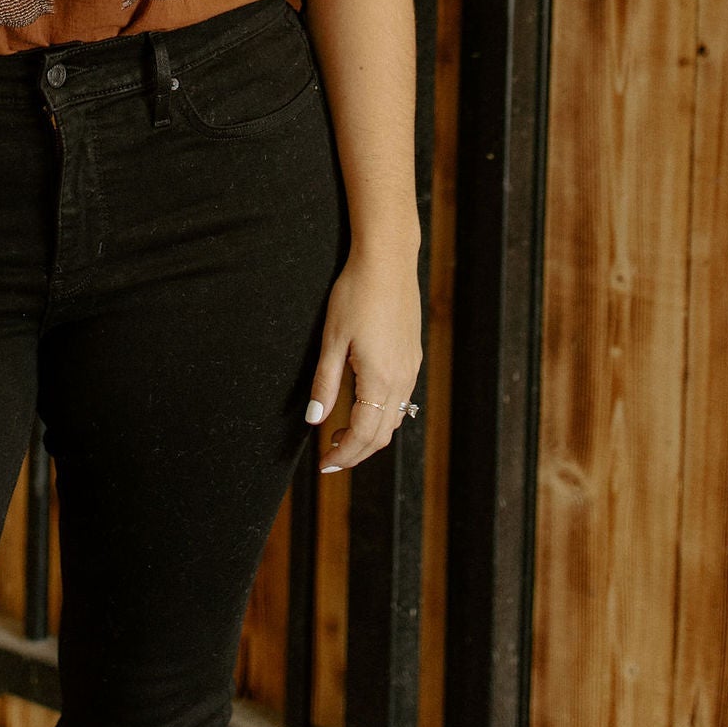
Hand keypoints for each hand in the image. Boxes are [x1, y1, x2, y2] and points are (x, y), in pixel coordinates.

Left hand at [305, 246, 422, 472]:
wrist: (388, 261)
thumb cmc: (355, 295)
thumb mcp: (332, 339)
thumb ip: (325, 383)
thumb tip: (315, 420)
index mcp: (380, 379)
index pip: (364, 435)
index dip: (344, 455)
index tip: (324, 465)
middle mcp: (402, 379)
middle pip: (382, 435)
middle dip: (356, 452)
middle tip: (330, 459)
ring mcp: (411, 368)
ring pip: (394, 419)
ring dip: (369, 435)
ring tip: (340, 435)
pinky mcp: (413, 356)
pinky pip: (401, 400)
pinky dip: (381, 416)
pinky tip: (361, 407)